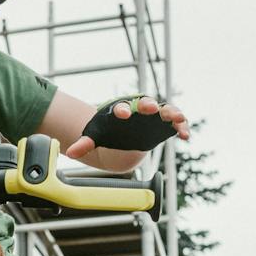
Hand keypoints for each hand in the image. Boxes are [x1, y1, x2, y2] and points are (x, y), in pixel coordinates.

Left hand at [66, 96, 188, 160]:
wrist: (123, 134)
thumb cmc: (109, 132)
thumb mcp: (96, 137)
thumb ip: (85, 143)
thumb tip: (70, 152)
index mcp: (122, 109)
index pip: (122, 107)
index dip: (122, 110)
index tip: (122, 114)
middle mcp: (140, 109)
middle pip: (145, 103)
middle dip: (148, 105)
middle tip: (151, 108)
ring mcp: (154, 115)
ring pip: (164, 110)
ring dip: (172, 113)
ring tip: (178, 118)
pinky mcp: (164, 124)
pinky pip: (175, 123)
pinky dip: (182, 127)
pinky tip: (186, 135)